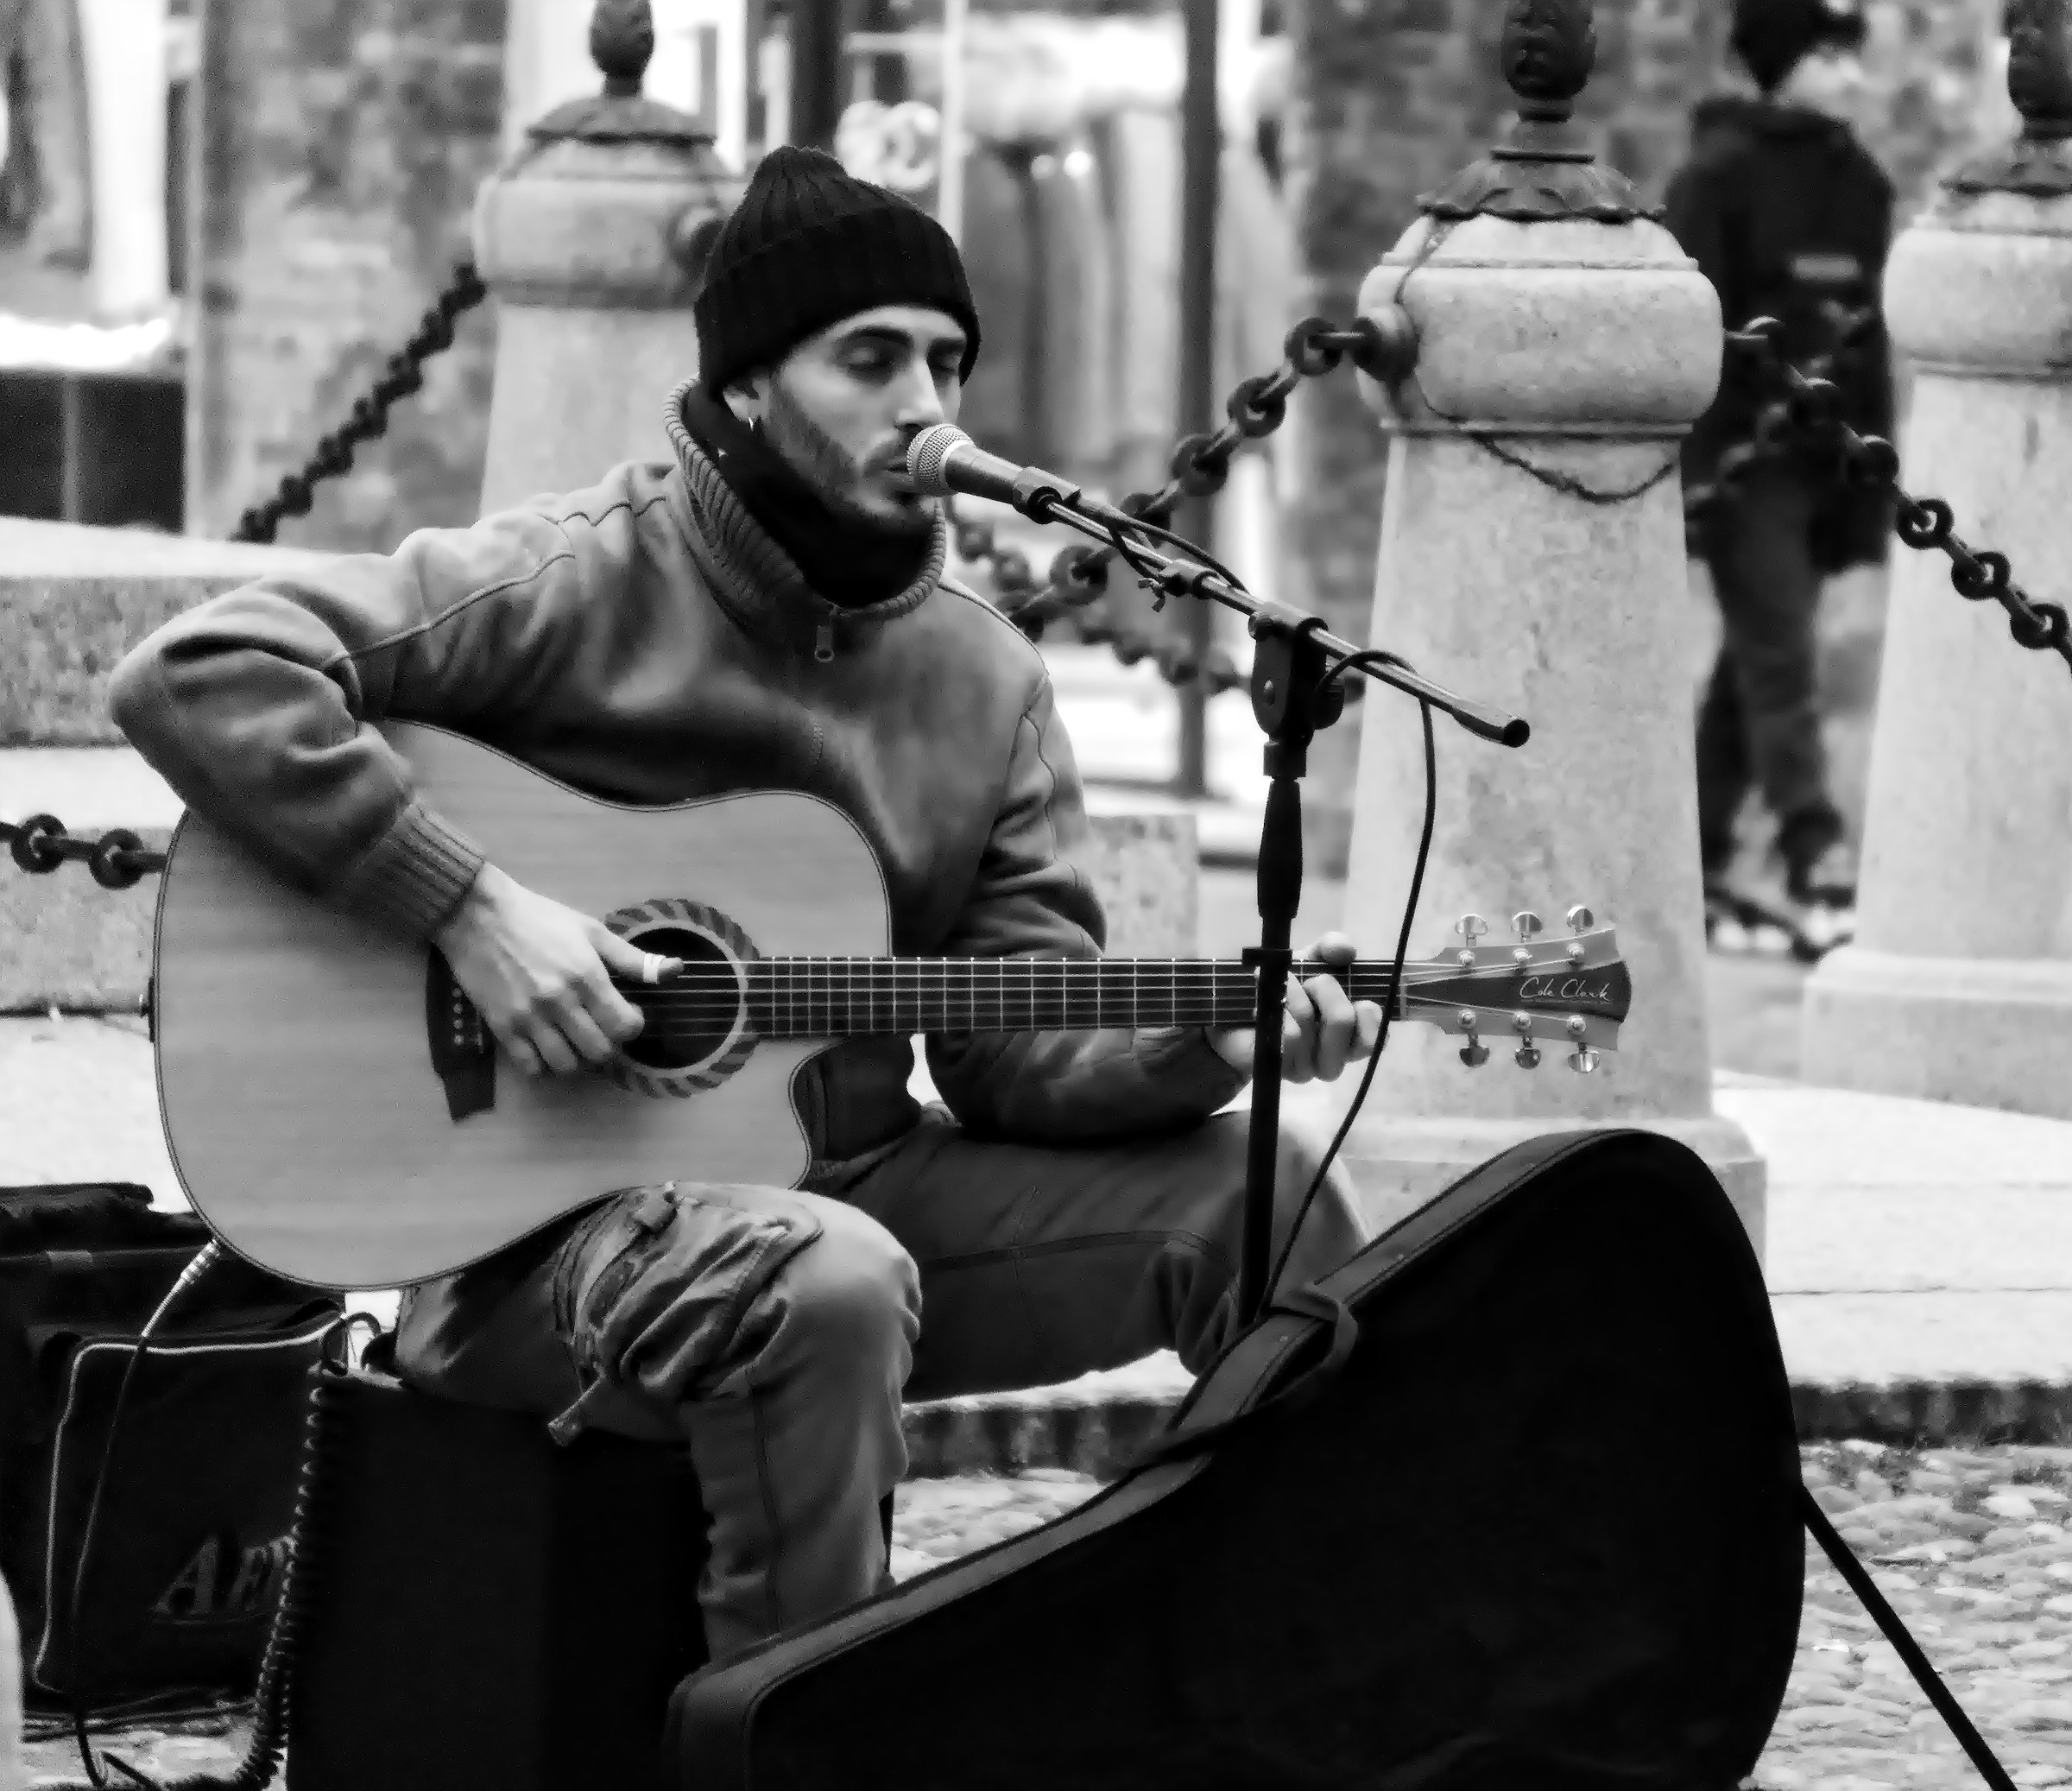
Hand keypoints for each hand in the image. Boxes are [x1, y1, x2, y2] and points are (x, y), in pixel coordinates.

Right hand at [433, 865, 679, 1076]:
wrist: (477, 915)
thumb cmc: (539, 918)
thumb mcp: (591, 930)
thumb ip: (632, 958)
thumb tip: (677, 971)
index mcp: (587, 975)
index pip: (625, 1026)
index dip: (632, 1025)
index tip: (624, 1015)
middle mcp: (560, 1001)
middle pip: (599, 1052)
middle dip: (607, 1045)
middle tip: (600, 1030)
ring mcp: (529, 1017)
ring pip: (566, 1065)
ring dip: (577, 1058)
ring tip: (574, 1040)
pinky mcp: (501, 1027)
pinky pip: (530, 1067)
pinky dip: (543, 1064)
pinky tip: (546, 1046)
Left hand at [1208, 932, 1384, 1082]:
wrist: (1238, 1010)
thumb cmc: (1285, 988)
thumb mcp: (1311, 960)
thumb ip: (1332, 948)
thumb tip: (1345, 949)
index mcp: (1351, 1036)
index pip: (1376, 1039)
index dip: (1367, 1013)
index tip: (1353, 993)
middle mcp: (1334, 1058)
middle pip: (1342, 1020)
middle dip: (1323, 989)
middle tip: (1308, 980)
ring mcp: (1306, 1069)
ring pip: (1310, 1027)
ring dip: (1294, 996)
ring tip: (1281, 987)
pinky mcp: (1278, 1069)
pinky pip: (1287, 1038)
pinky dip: (1278, 1012)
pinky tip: (1266, 1007)